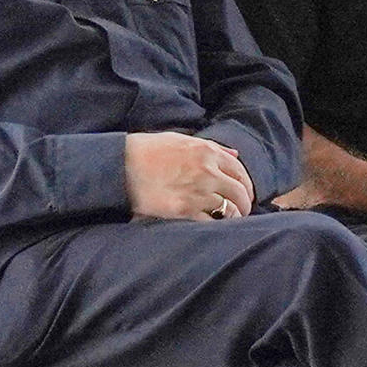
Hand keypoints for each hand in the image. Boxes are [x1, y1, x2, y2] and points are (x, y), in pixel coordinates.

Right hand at [122, 134, 254, 220]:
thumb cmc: (147, 150)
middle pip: (239, 192)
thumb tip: (234, 154)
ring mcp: (197, 192)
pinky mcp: (183, 210)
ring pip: (229, 209)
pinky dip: (216, 225)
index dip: (246, 184)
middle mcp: (206, 171)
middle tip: (242, 210)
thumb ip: (211, 147)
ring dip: (233, 216)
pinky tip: (213, 226)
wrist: (120, 165)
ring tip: (229, 220)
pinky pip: (211, 222)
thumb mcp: (180, 140)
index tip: (245, 193)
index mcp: (206, 151)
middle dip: (245, 203)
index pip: (240, 170)